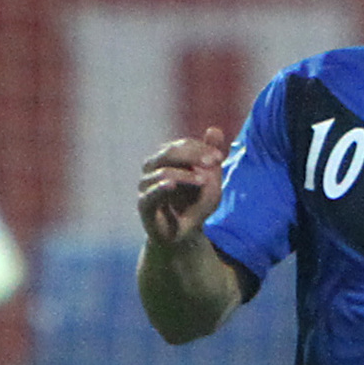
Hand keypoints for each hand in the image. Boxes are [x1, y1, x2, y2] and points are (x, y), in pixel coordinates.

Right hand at [138, 128, 227, 247]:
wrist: (185, 235)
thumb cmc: (196, 204)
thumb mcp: (210, 181)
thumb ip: (211, 157)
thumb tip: (215, 129)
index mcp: (166, 158)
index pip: (182, 146)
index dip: (200, 148)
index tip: (219, 157)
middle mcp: (152, 168)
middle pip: (169, 153)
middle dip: (193, 155)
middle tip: (214, 162)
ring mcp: (146, 186)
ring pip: (163, 172)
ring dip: (185, 175)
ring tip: (204, 181)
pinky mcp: (144, 205)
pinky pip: (150, 193)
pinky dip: (161, 187)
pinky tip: (172, 184)